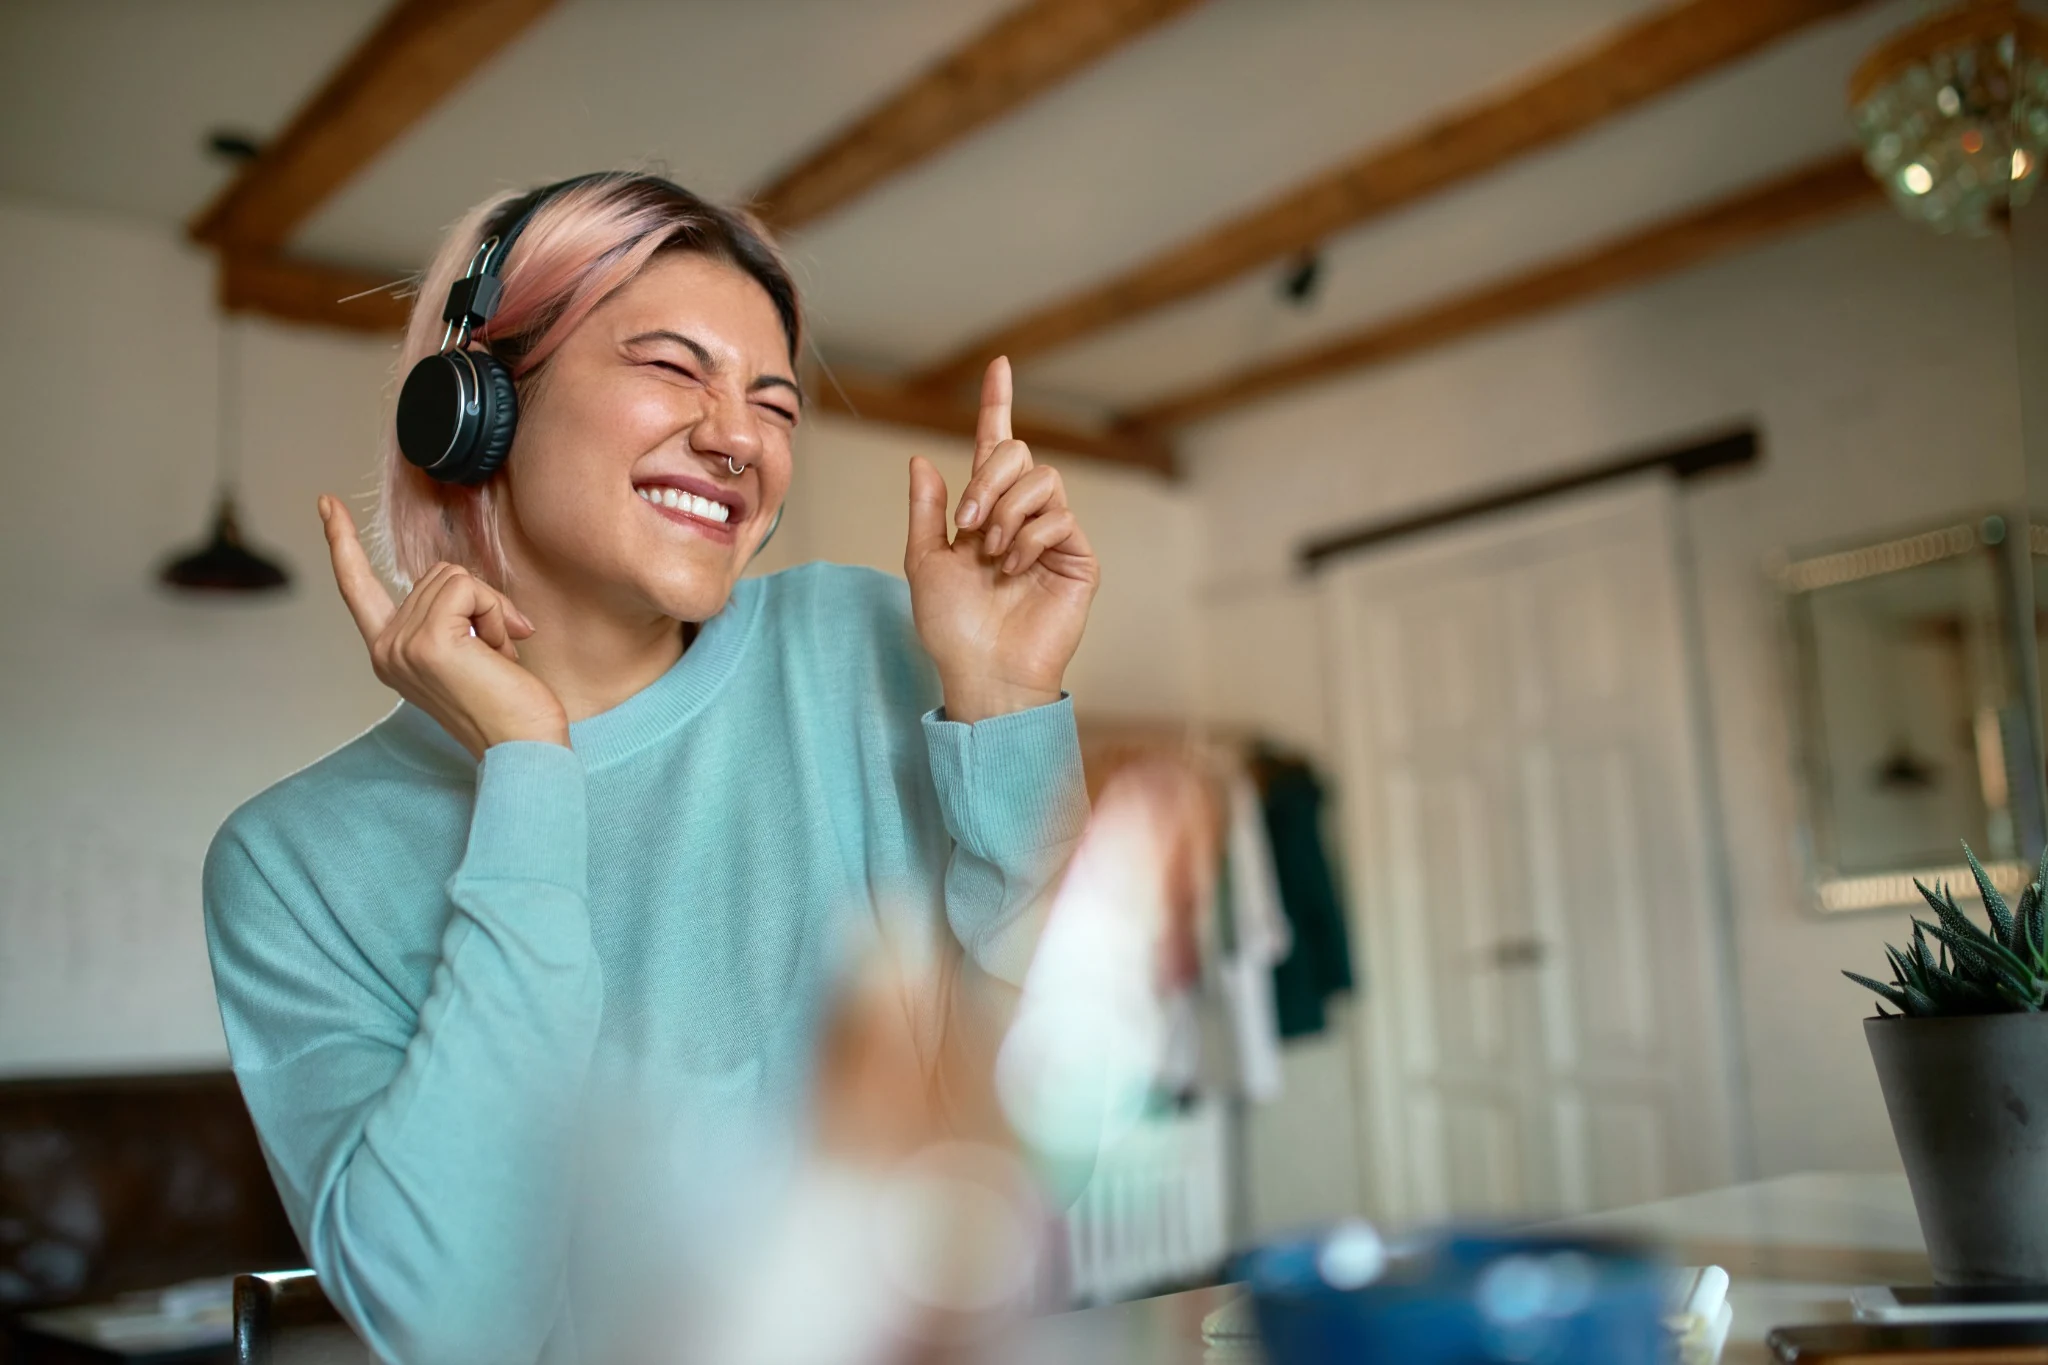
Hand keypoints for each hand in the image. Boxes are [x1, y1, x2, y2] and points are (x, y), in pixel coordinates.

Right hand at [319, 495, 568, 758]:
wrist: (524, 748)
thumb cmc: (509, 707)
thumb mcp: (467, 651)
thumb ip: (450, 617)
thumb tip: (463, 586)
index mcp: (389, 653)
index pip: (357, 587)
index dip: (342, 541)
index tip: (326, 503)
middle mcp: (385, 649)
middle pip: (435, 574)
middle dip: (480, 604)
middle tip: (495, 653)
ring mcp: (401, 645)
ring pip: (455, 578)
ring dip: (491, 612)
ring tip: (496, 658)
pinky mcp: (426, 641)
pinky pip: (469, 588)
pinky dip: (495, 612)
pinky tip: (499, 652)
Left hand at [904, 358, 1099, 722]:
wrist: (982, 670)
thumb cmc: (951, 627)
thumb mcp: (924, 561)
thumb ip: (926, 509)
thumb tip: (922, 459)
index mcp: (985, 511)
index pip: (995, 447)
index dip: (997, 405)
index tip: (998, 366)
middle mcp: (1021, 516)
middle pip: (1019, 455)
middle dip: (988, 481)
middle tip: (968, 525)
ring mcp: (1052, 536)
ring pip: (1042, 479)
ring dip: (1007, 511)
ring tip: (992, 554)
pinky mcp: (1077, 558)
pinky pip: (1058, 517)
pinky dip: (1028, 538)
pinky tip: (1014, 568)